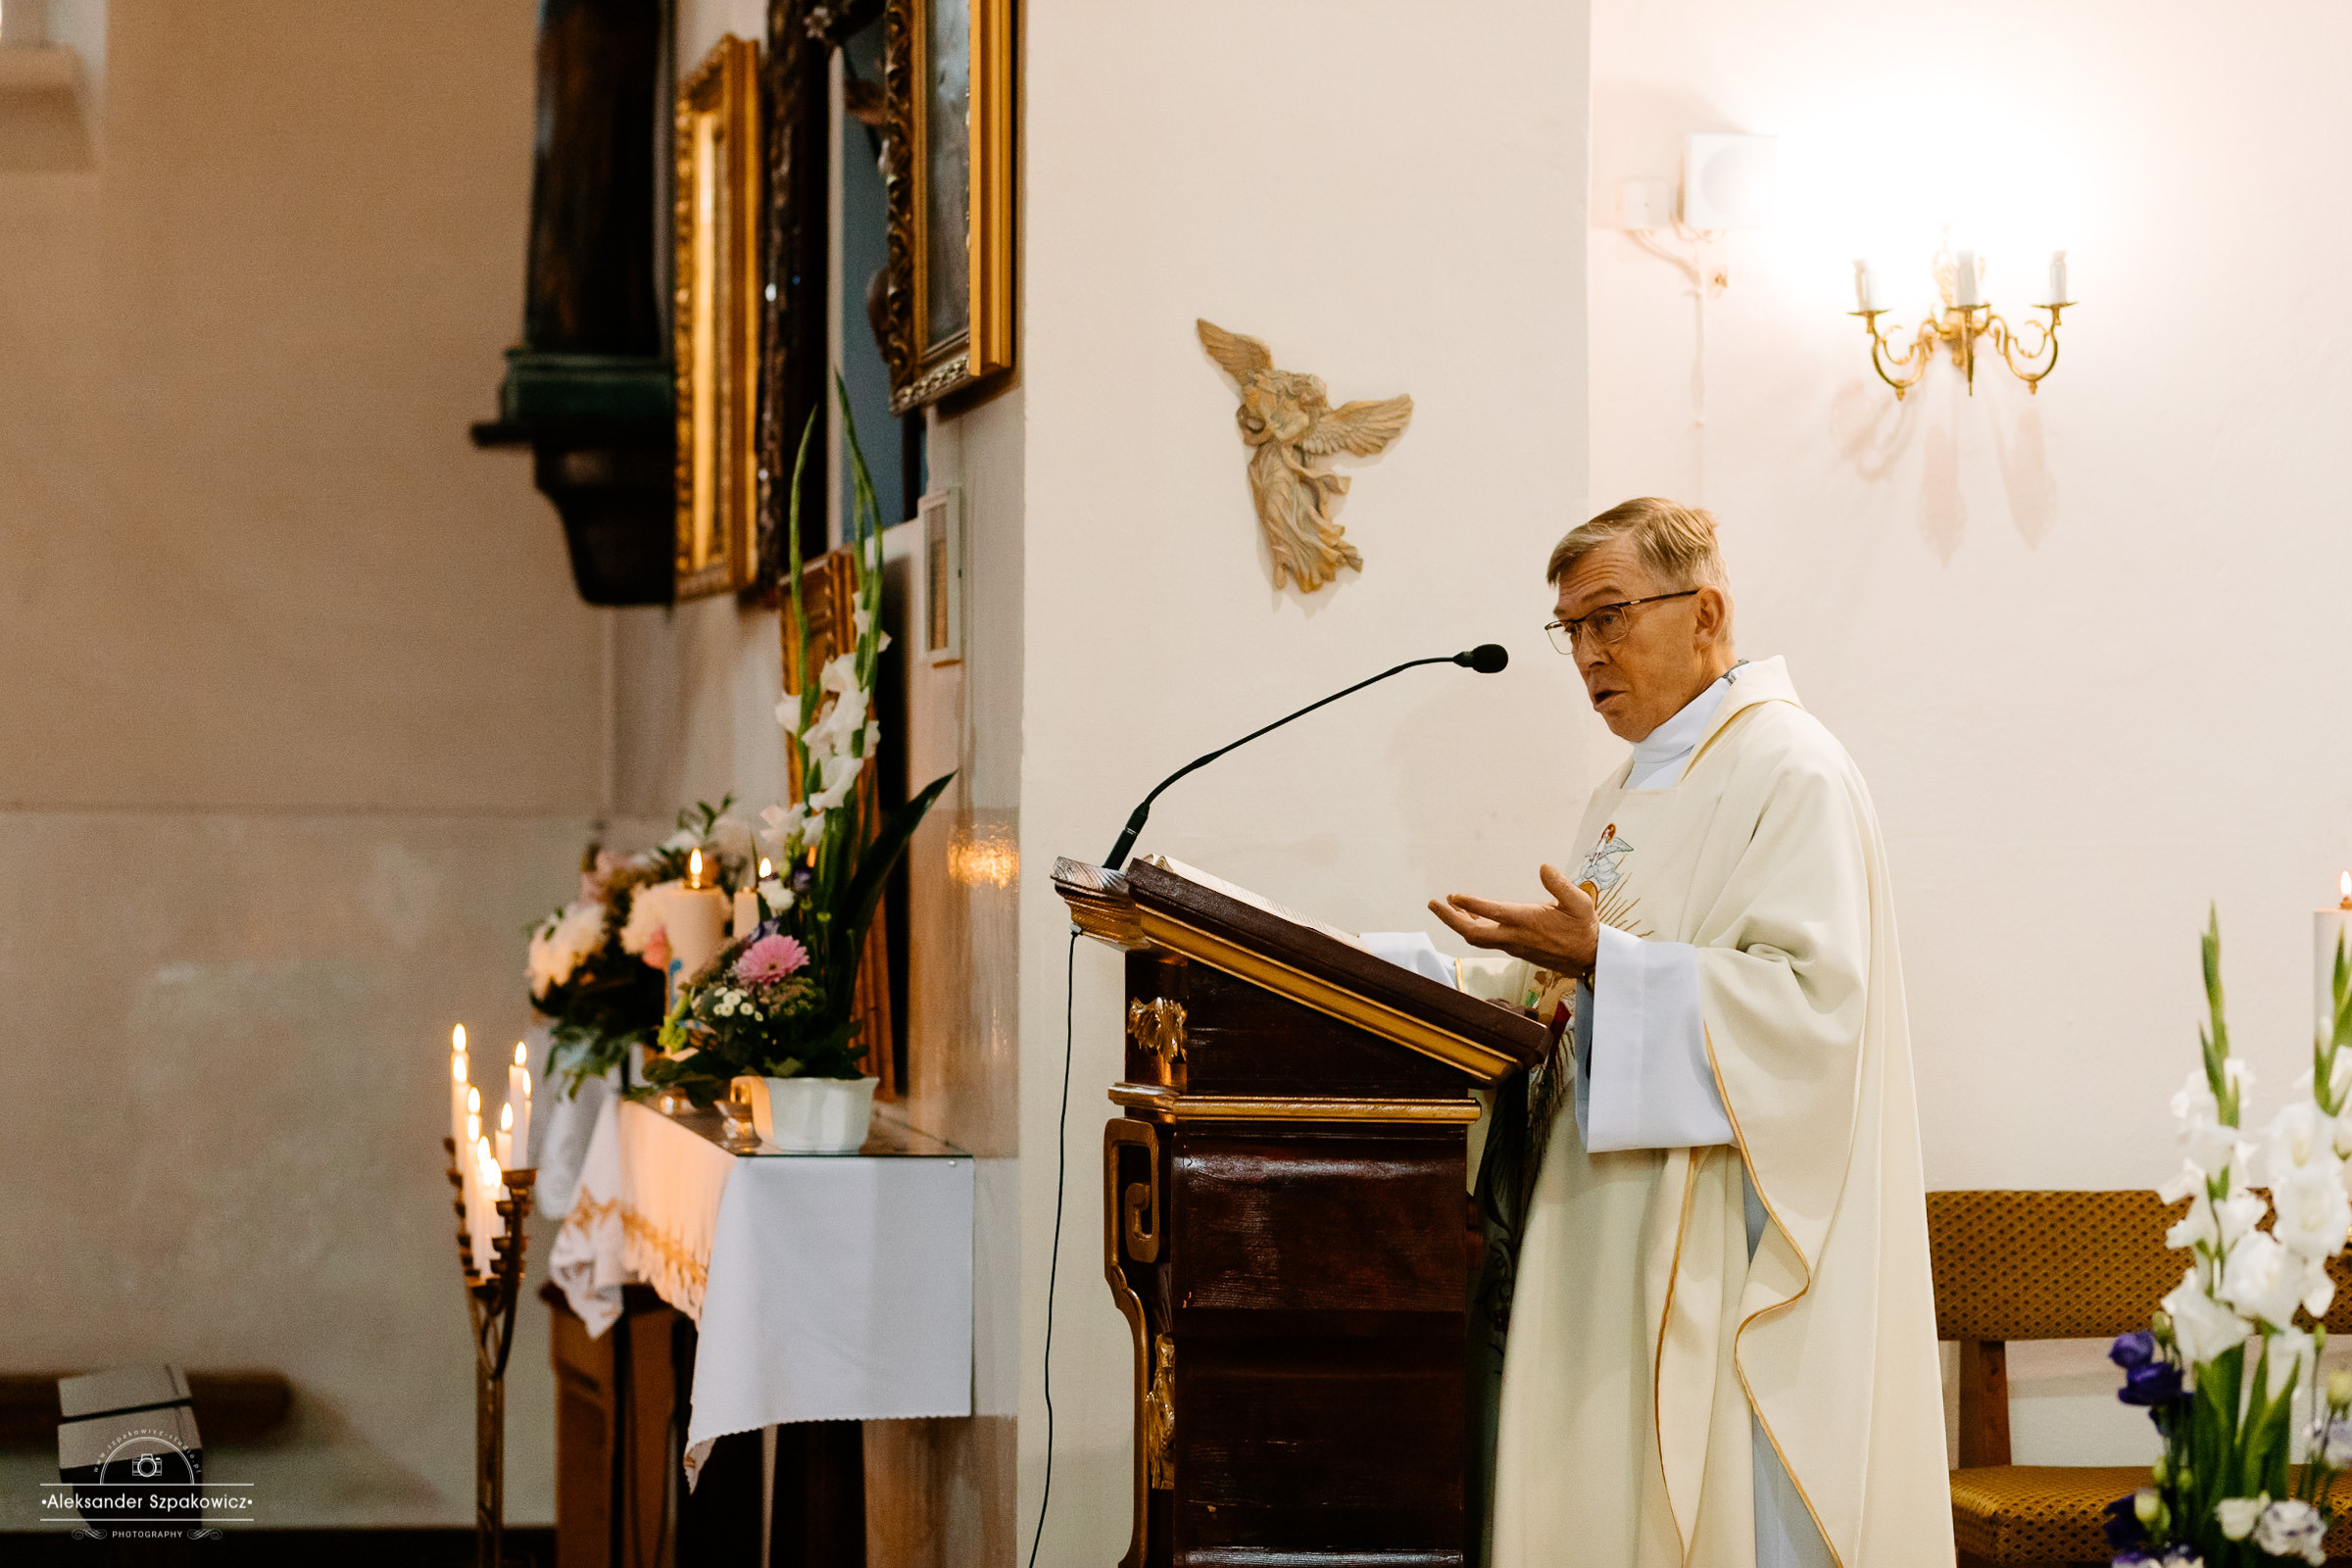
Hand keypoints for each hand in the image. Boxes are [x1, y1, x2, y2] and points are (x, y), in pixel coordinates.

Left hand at [1428, 864, 1599, 976]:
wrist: (1589, 958)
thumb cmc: (1584, 928)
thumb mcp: (1580, 903)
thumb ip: (1561, 885)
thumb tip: (1544, 867)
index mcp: (1529, 922)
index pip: (1494, 913)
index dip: (1472, 905)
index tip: (1454, 896)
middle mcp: (1516, 937)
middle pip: (1473, 934)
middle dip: (1450, 919)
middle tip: (1432, 903)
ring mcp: (1513, 945)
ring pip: (1478, 937)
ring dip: (1458, 922)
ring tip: (1444, 904)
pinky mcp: (1515, 948)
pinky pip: (1487, 938)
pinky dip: (1473, 925)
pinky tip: (1469, 915)